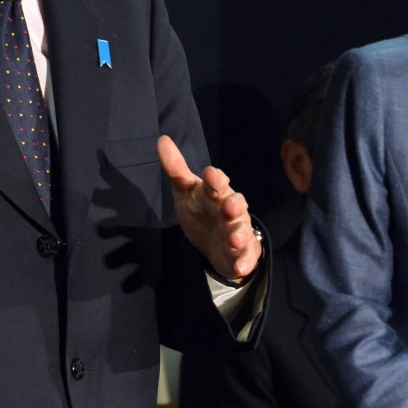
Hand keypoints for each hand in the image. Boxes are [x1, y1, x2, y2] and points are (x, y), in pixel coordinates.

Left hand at [158, 134, 261, 281]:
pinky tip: (240, 267)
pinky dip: (244, 262)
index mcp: (215, 194)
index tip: (210, 174)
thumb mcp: (185, 191)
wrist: (215, 245)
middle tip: (228, 206)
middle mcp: (230, 211)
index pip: (217, 183)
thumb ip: (176, 168)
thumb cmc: (201, 211)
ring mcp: (238, 232)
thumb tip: (162, 140)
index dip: (215, 179)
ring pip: (241, 231)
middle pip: (235, 205)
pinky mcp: (242, 254)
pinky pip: (245, 257)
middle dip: (234, 205)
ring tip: (233, 239)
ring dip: (239, 235)